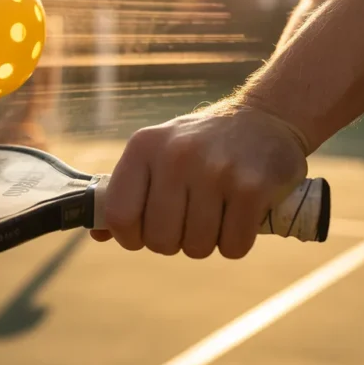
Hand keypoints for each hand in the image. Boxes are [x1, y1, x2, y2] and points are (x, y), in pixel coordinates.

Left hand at [92, 100, 309, 258]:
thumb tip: (97, 232)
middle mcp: (176, 156)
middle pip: (160, 239)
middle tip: (188, 222)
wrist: (266, 117)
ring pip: (197, 247)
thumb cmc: (201, 145)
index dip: (131, 237)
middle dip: (174, 242)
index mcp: (144, 147)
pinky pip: (233, 247)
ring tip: (214, 215)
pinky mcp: (252, 187)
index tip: (146, 233)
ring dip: (206, 243)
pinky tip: (238, 218)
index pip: (120, 215)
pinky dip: (235, 243)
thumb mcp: (157, 153)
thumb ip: (126, 191)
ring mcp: (216, 170)